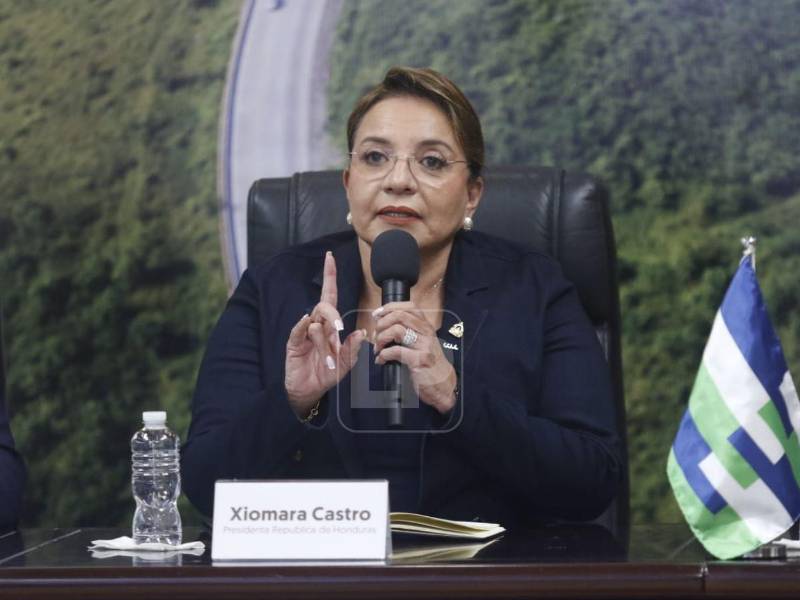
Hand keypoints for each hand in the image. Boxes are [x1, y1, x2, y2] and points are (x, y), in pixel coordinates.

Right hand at [285, 251, 366, 418]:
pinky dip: (304, 327)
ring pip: (316, 323)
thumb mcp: (347, 364)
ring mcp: (304, 333)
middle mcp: (316, 324)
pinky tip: (309, 328)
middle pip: (325, 307)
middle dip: (334, 317)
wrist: (309, 391)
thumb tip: (360, 334)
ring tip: (330, 361)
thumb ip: (354, 349)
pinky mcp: (294, 343)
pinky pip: (299, 330)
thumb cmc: (327, 374)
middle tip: (339, 331)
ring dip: (325, 342)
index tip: (329, 257)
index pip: (329, 295)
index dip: (329, 276)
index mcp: (329, 325)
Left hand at [373, 302, 456, 413]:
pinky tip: (381, 360)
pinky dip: (383, 355)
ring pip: (397, 330)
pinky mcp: (419, 360)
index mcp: (426, 326)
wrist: (443, 384)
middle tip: (375, 335)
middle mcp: (426, 333)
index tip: (377, 315)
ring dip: (381, 338)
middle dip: (382, 323)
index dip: (390, 307)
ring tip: (377, 349)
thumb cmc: (429, 364)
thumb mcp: (422, 343)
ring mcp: (424, 346)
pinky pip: (395, 351)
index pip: (409, 306)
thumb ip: (410, 331)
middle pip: (400, 315)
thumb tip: (385, 323)